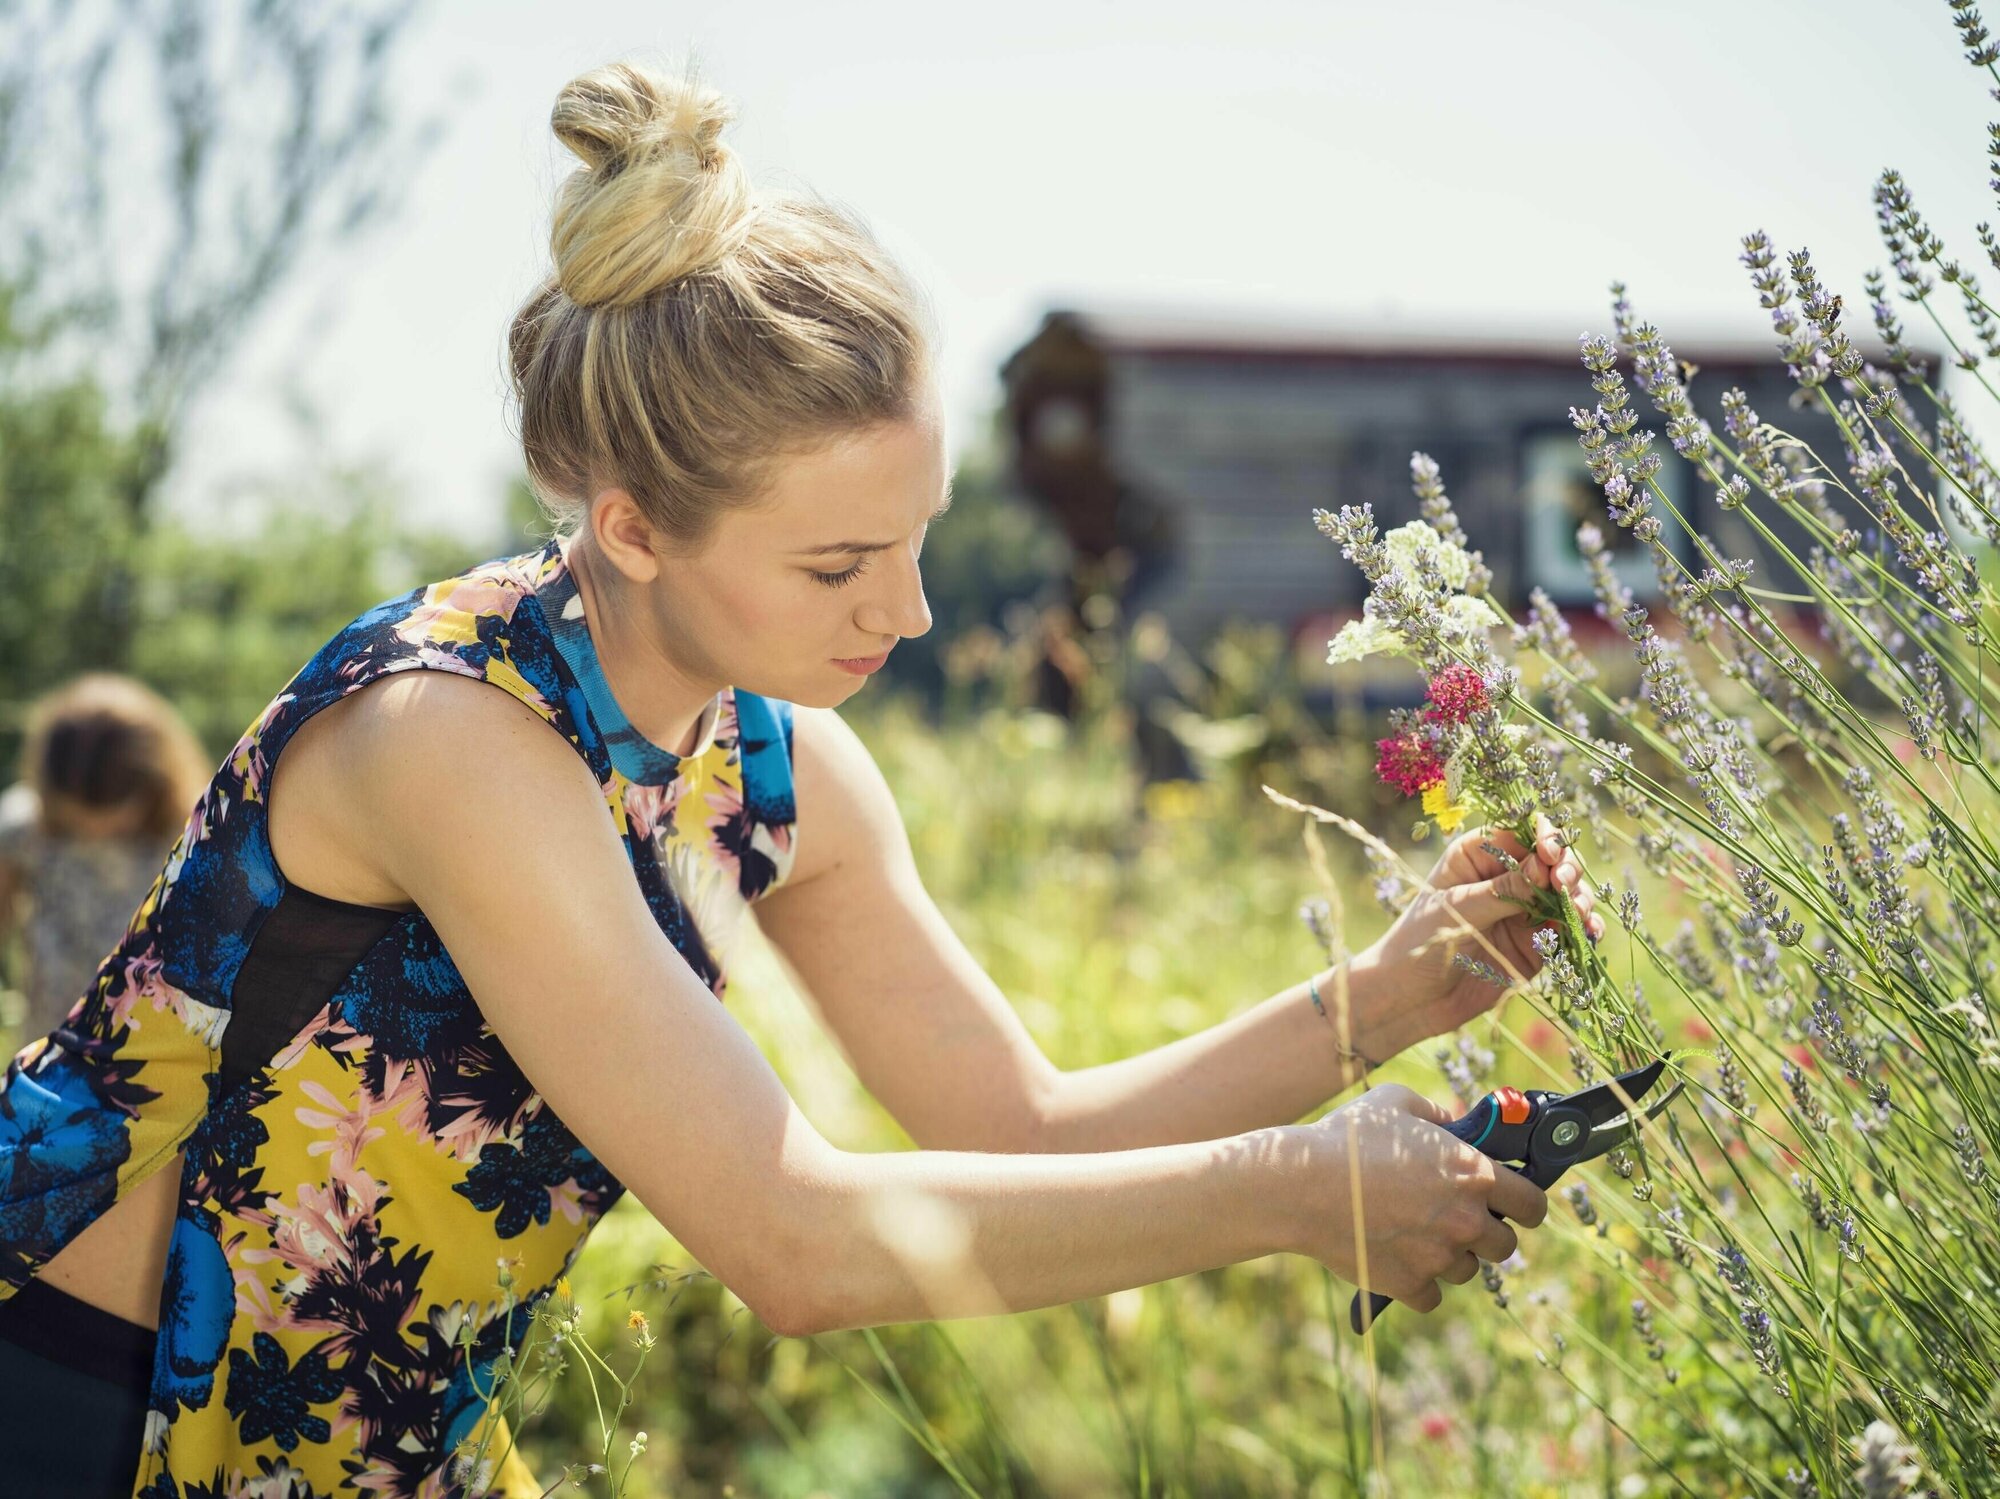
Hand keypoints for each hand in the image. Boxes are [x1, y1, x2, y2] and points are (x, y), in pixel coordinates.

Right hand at [1275, 1083, 1548, 1311]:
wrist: (1300, 1186)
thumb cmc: (1347, 1139)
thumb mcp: (1395, 1103)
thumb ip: (1436, 1113)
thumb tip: (1453, 1124)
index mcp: (1473, 1173)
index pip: (1534, 1205)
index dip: (1526, 1205)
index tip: (1513, 1205)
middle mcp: (1465, 1219)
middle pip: (1505, 1246)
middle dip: (1485, 1234)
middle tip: (1455, 1219)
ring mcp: (1439, 1256)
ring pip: (1467, 1271)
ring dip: (1449, 1257)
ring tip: (1413, 1234)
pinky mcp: (1410, 1284)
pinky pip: (1431, 1296)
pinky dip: (1417, 1282)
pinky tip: (1395, 1258)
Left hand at [1355, 812, 1600, 1051]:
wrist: (1412, 997)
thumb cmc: (1421, 941)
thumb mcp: (1461, 910)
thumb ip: (1505, 889)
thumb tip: (1546, 864)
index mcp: (1476, 855)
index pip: (1520, 832)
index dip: (1543, 836)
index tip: (1550, 855)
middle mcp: (1503, 877)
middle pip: (1551, 860)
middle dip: (1566, 869)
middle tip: (1564, 886)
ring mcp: (1522, 910)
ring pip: (1565, 893)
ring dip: (1579, 898)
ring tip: (1577, 912)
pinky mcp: (1535, 942)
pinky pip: (1567, 929)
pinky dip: (1584, 927)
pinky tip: (1590, 931)